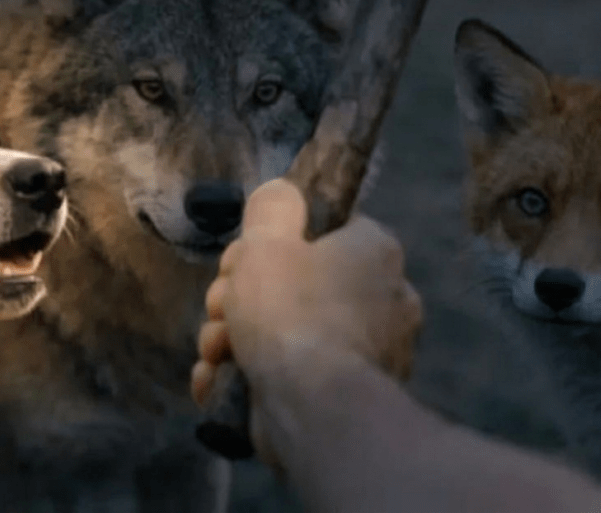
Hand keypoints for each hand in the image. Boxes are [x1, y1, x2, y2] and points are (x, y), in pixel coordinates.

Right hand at [191, 178, 422, 461]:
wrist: (310, 406)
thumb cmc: (291, 310)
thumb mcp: (267, 240)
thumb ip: (271, 208)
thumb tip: (280, 194)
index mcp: (376, 254)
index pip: (324, 231)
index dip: (272, 242)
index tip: (242, 259)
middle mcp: (384, 302)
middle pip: (296, 284)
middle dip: (242, 297)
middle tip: (222, 306)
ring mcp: (366, 355)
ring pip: (286, 333)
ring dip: (236, 338)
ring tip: (217, 351)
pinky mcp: (343, 398)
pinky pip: (293, 376)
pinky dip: (250, 378)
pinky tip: (219, 382)